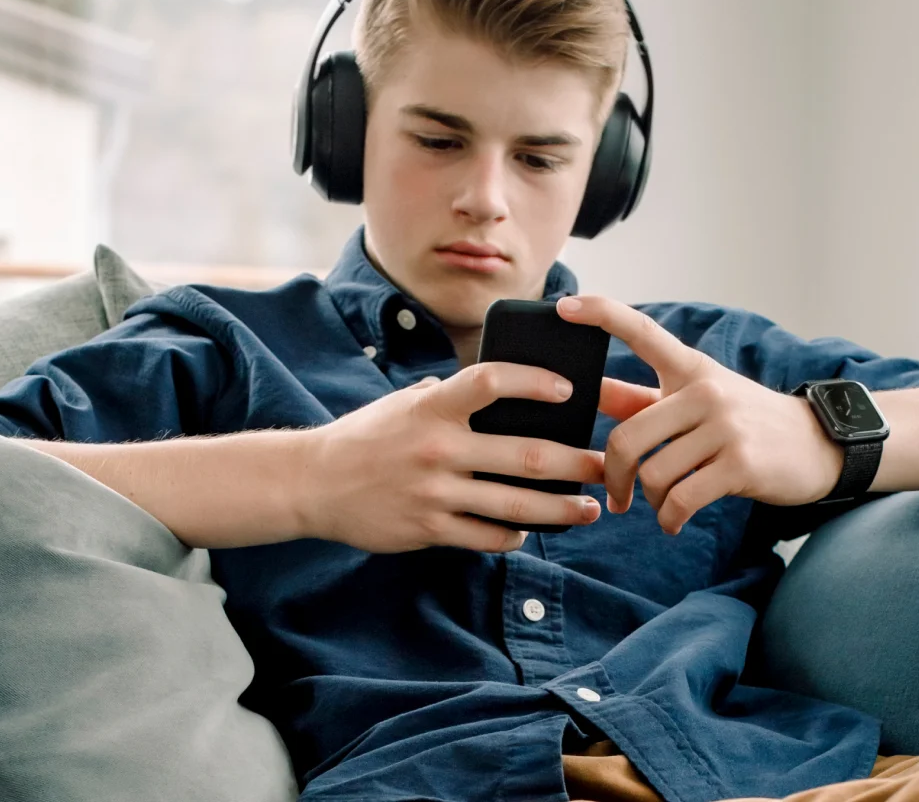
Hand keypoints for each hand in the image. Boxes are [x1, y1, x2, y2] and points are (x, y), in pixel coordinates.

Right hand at [303, 363, 604, 553]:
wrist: (313, 483)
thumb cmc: (366, 436)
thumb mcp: (404, 403)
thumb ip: (449, 397)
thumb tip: (501, 389)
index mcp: (432, 408)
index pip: (490, 382)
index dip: (533, 381)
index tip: (569, 390)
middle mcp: (437, 448)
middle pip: (524, 455)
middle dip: (575, 462)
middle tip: (605, 464)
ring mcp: (434, 493)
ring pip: (515, 504)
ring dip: (561, 509)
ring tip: (589, 509)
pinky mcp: (428, 529)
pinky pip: (486, 536)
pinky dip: (514, 534)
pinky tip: (531, 530)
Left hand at [558, 295, 843, 534]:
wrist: (818, 445)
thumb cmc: (746, 423)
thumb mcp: (698, 399)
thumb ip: (644, 397)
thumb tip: (593, 390)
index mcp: (690, 368)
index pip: (642, 332)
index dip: (602, 315)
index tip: (564, 307)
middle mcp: (705, 391)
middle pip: (628, 437)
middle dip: (615, 476)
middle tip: (617, 495)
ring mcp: (725, 427)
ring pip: (654, 474)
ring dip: (650, 500)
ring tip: (662, 504)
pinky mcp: (740, 464)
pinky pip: (681, 499)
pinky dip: (670, 518)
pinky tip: (674, 521)